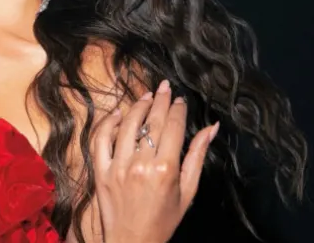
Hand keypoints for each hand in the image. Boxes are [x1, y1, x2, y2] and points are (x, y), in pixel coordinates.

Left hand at [91, 79, 218, 242]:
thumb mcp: (188, 190)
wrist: (133, 241)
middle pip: (152, 121)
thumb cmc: (164, 219)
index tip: (180, 99)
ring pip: (127, 125)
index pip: (173, 126)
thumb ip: (197, 156)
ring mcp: (118, 167)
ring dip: (137, 106)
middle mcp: (141, 164)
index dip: (178, 109)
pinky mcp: (101, 171)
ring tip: (145, 96)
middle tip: (164, 86)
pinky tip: (119, 113)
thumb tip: (212, 128)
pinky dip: (109, 123)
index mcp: (165, 169)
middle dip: (160, 100)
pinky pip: (101, 139)